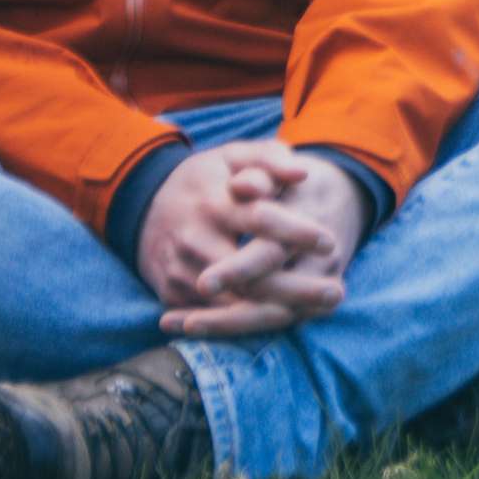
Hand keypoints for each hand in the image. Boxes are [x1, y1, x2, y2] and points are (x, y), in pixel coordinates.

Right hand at [133, 142, 366, 338]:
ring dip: (276, 311)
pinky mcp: (171, 292)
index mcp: (213, 201)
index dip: (295, 232)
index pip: (258, 219)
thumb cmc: (205, 179)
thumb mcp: (232, 156)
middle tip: (336, 292)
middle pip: (247, 275)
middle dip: (293, 288)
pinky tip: (287, 320)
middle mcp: (194, 239)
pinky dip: (248, 323)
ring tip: (320, 310)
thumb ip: (269, 159)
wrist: (143, 204)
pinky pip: (212, 317)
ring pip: (232, 303)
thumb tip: (301, 172)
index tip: (330, 242)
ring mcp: (180, 270)